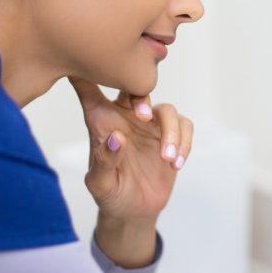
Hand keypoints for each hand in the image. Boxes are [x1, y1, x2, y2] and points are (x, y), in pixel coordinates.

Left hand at [68, 77, 193, 223]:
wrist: (133, 210)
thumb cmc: (110, 192)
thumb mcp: (100, 184)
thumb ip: (105, 161)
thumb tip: (117, 137)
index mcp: (102, 121)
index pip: (90, 91)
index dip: (86, 75)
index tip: (89, 62)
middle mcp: (127, 116)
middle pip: (136, 87)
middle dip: (141, 95)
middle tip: (143, 117)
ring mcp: (151, 124)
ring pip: (166, 109)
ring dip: (170, 132)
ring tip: (166, 158)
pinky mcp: (173, 135)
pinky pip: (184, 126)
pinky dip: (184, 143)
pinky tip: (175, 163)